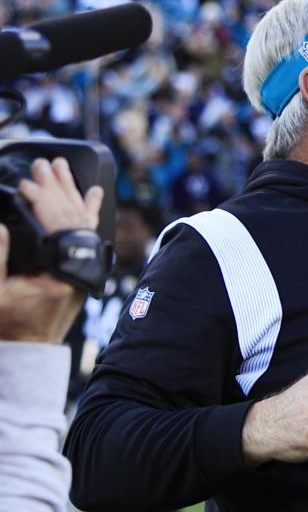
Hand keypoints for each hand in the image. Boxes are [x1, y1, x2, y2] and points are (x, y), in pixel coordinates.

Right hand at [0, 158, 102, 342]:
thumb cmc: (11, 324)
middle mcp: (80, 267)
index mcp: (60, 274)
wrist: (32, 348)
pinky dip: (89, 210)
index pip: (54, 226)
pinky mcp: (84, 266)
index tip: (25, 182)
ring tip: (61, 167)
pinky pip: (90, 232)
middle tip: (45, 163)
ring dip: (70, 192)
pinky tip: (92, 192)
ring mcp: (85, 266)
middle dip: (56, 188)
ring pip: (82, 221)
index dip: (39, 201)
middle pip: (71, 217)